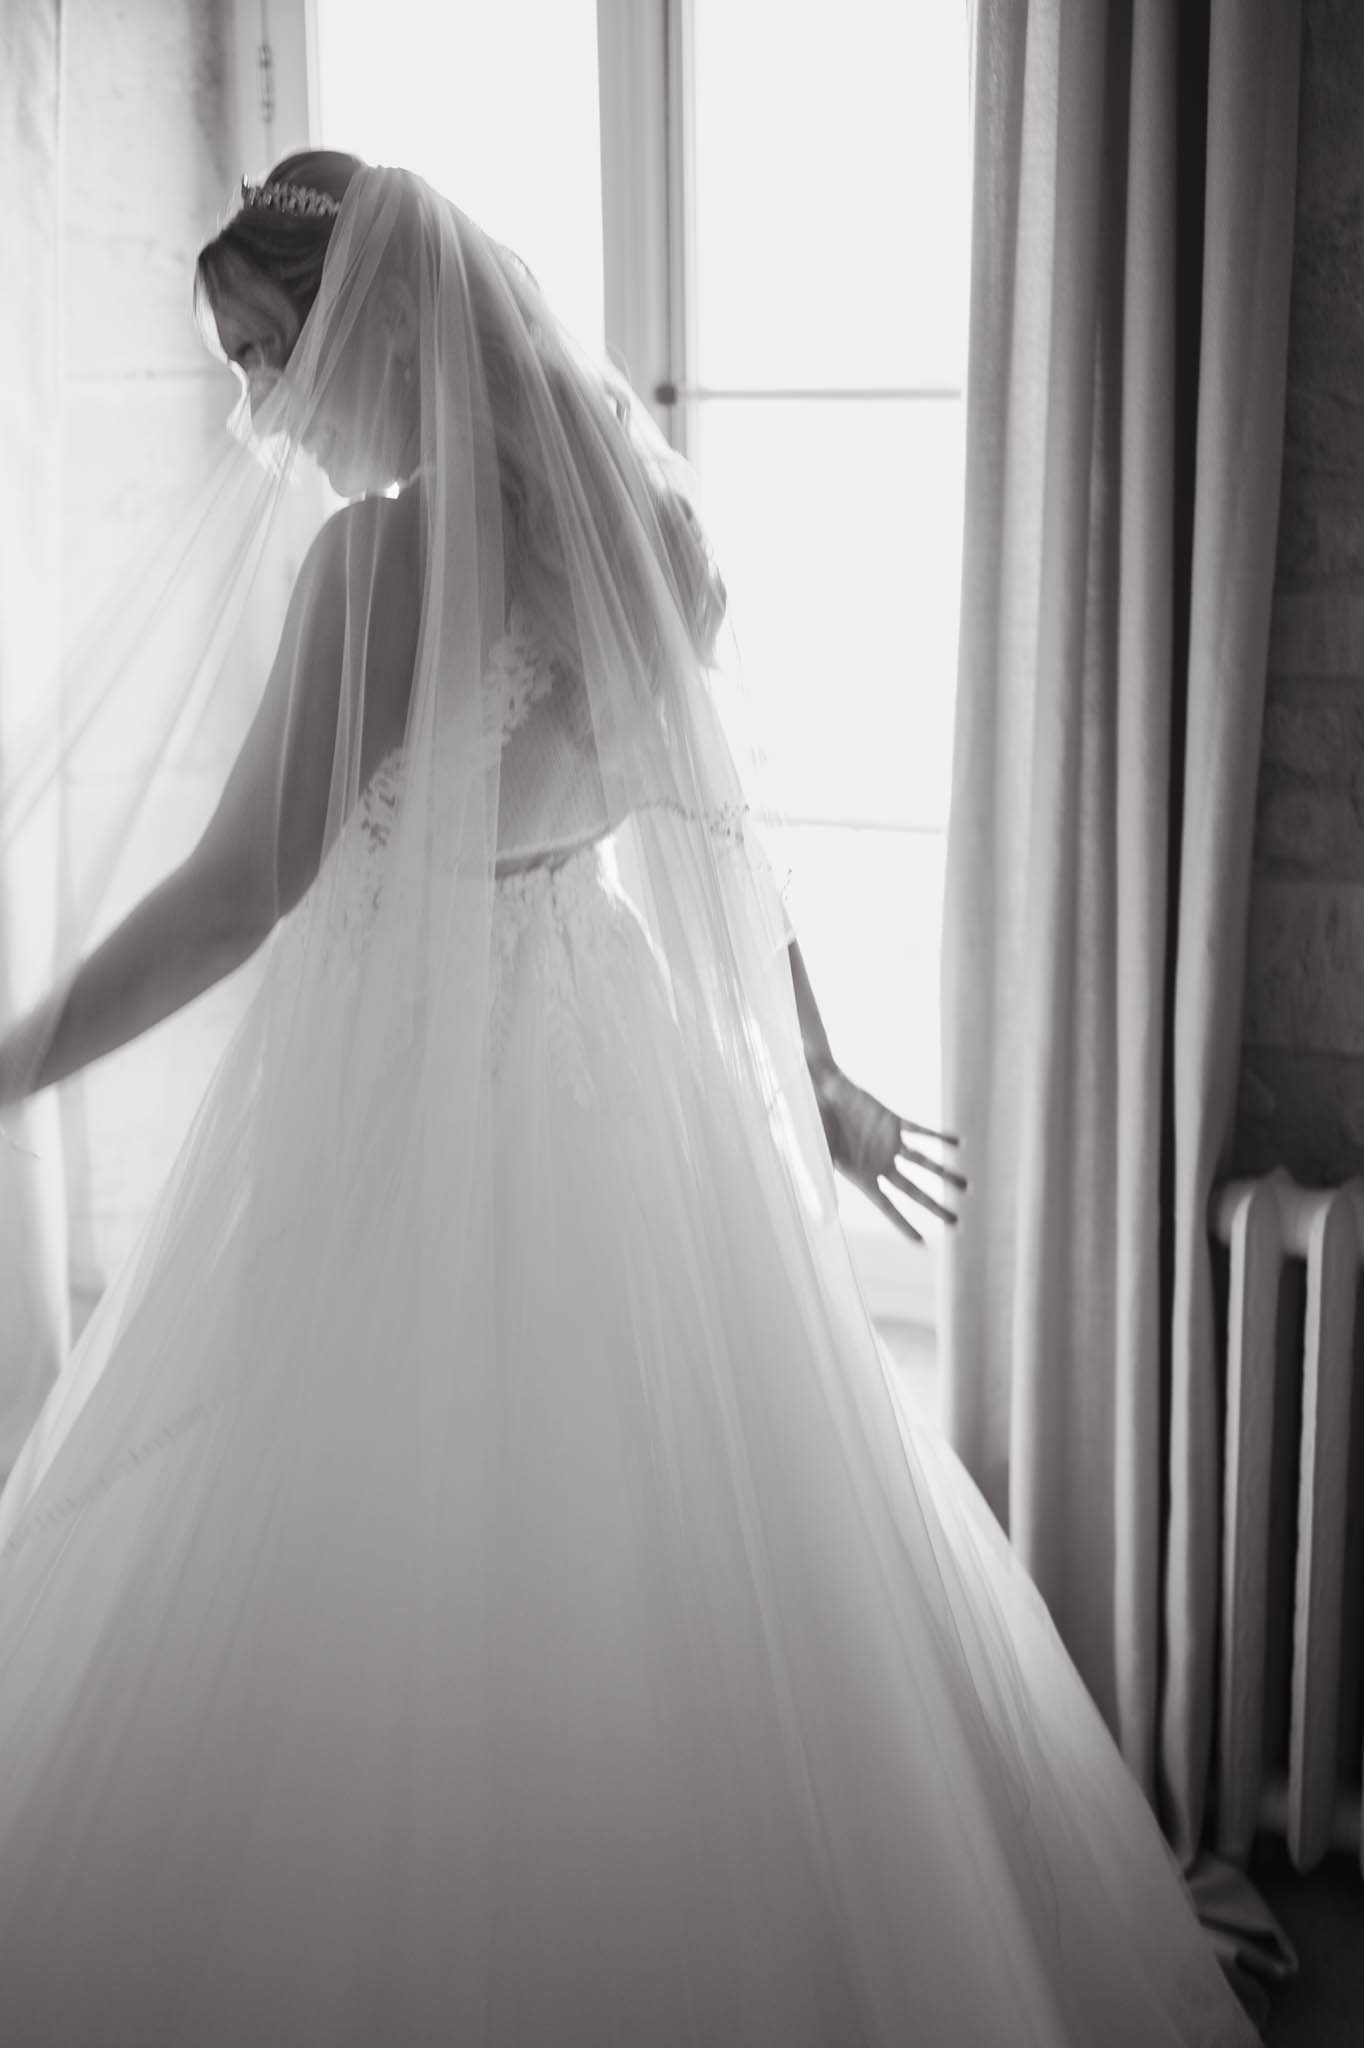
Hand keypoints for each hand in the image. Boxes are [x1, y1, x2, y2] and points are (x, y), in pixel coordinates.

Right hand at [809, 1061, 964, 1243]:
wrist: (817, 1090)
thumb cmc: (810, 1125)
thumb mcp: (815, 1158)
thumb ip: (822, 1185)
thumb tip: (826, 1219)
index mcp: (861, 1176)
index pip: (887, 1206)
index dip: (904, 1224)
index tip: (921, 1242)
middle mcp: (878, 1162)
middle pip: (912, 1190)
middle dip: (933, 1206)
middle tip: (955, 1222)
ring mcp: (888, 1142)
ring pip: (922, 1162)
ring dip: (943, 1173)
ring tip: (965, 1186)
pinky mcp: (892, 1120)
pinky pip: (920, 1130)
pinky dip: (937, 1136)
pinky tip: (956, 1143)